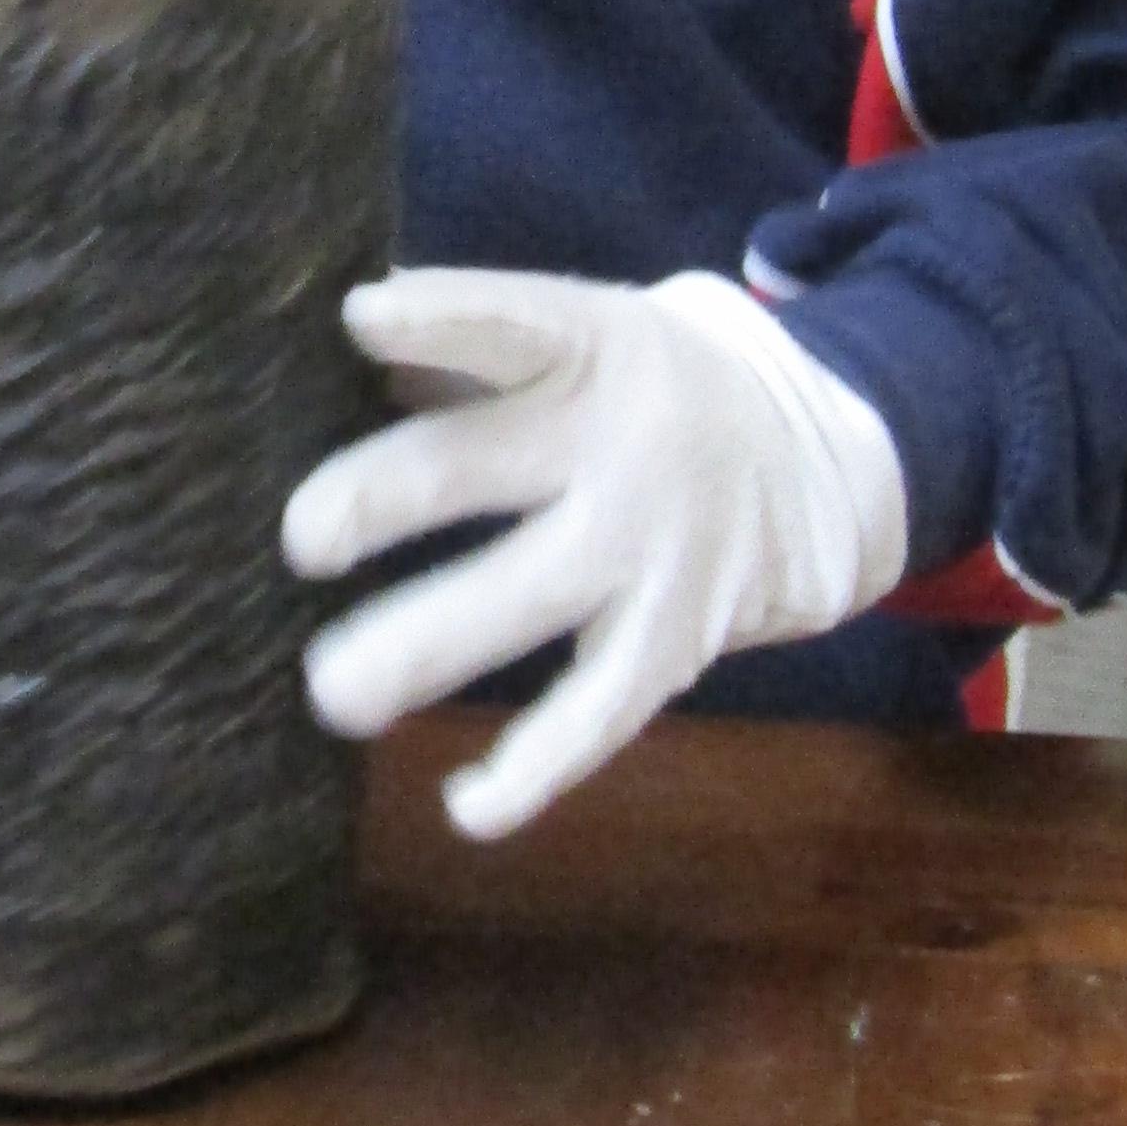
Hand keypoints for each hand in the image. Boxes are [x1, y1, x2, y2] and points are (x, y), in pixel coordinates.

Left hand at [281, 267, 906, 841]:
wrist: (823, 467)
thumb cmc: (652, 391)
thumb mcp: (586, 337)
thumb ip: (474, 352)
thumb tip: (342, 351)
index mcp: (591, 347)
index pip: (511, 323)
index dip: (440, 318)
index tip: (362, 318)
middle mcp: (620, 443)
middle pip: (481, 466)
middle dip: (385, 500)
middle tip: (303, 540)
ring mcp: (650, 547)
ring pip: (527, 598)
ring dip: (427, 646)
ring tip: (335, 690)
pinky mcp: (674, 639)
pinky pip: (599, 711)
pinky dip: (536, 767)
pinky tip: (466, 808)